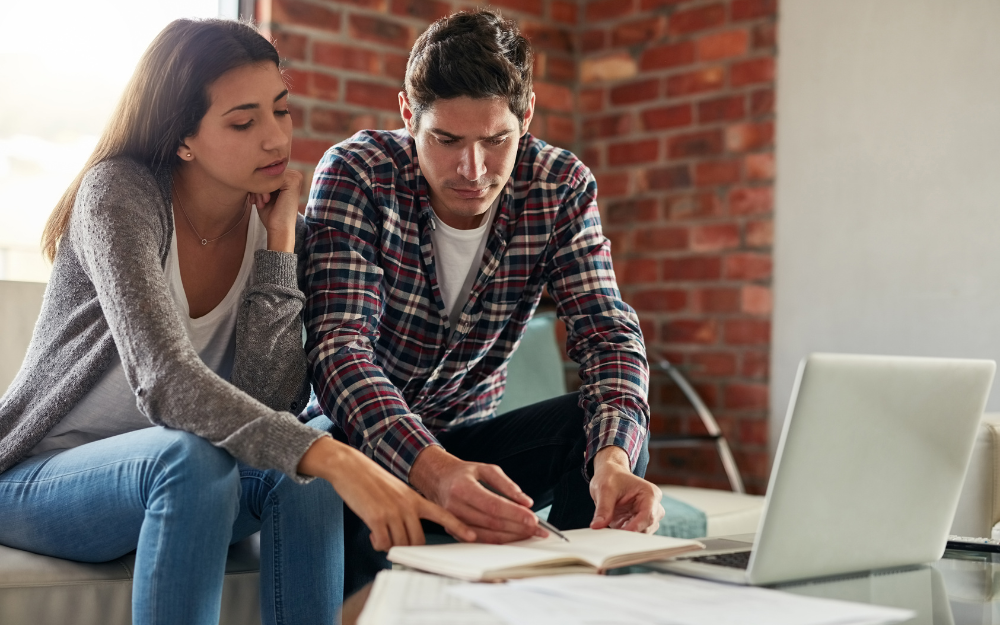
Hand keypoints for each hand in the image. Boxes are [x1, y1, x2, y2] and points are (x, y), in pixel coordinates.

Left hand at [253, 168, 301, 252]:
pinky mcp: (292, 181)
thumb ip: (262, 181)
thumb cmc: (271, 215)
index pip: (267, 172)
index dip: (257, 183)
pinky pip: (270, 178)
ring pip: (268, 175)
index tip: (253, 197)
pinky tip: (264, 201)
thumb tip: (249, 169)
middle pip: (268, 172)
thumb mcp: (265, 194)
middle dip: (258, 185)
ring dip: (259, 188)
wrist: (279, 230)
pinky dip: (263, 189)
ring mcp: (295, 177)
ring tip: (259, 202)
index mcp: (289, 178)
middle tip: (255, 201)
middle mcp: (295, 175)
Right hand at [299, 437, 475, 550]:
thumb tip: (407, 534)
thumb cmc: (371, 481)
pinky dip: (378, 544)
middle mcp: (408, 505)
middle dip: (408, 548)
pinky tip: (372, 534)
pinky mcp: (377, 517)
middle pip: (418, 540)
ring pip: (400, 543)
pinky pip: (383, 543)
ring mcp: (393, 511)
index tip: (473, 536)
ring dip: (389, 545)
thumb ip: (407, 509)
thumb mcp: (397, 491)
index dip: (459, 526)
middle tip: (395, 543)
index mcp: (415, 498)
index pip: (443, 514)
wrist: (350, 467)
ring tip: (379, 534)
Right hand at [409, 446, 544, 543]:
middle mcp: (455, 506)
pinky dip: (498, 541)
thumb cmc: (462, 474)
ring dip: (511, 537)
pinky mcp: (454, 531)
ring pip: (487, 535)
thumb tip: (525, 501)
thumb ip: (507, 484)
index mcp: (463, 487)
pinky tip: (512, 538)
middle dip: (518, 527)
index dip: (514, 514)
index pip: (493, 505)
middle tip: (537, 529)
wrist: (436, 479)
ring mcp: (453, 521)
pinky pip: (479, 541)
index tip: (533, 518)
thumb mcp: (485, 469)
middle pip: (492, 523)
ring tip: (529, 534)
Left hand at [589, 446, 664, 533]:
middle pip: (647, 527)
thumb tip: (597, 526)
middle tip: (611, 537)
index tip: (621, 534)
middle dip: (631, 533)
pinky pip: (634, 534)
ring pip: (642, 533)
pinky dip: (624, 536)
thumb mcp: (604, 489)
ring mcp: (646, 515)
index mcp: (650, 494)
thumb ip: (603, 509)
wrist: (610, 474)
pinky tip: (612, 533)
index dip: (636, 527)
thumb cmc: (611, 477)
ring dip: (627, 535)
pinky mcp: (638, 523)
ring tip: (610, 533)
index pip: (648, 515)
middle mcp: (653, 506)